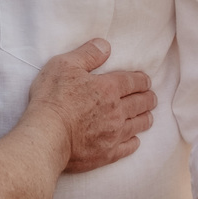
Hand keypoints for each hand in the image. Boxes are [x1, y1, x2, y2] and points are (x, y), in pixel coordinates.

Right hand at [28, 39, 155, 172]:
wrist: (47, 134)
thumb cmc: (53, 97)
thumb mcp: (64, 65)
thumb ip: (87, 54)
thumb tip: (105, 45)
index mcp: (108, 88)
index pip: (133, 82)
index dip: (141, 80)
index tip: (145, 81)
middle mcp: (117, 111)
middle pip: (141, 103)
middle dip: (148, 98)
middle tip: (150, 97)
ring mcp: (114, 134)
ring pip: (138, 124)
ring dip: (145, 118)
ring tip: (147, 116)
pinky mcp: (108, 153)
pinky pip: (129, 147)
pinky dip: (134, 142)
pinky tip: (134, 140)